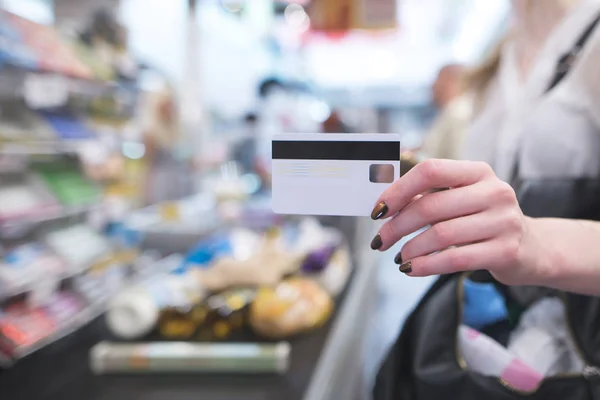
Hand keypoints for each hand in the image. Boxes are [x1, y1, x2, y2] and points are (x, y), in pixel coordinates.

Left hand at [369, 159, 535, 284]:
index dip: (399, 190)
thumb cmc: (482, 220)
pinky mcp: (506, 251)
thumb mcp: (461, 200)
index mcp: (478, 172)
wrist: (531, 248)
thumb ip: (427, 197)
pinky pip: (455, 259)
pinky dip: (426, 265)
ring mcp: (503, 221)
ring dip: (411, 248)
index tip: (378, 210)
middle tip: (380, 240)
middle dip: (397, 226)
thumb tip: (382, 205)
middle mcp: (494, 192)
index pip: (431, 171)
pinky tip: (411, 269)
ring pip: (441, 234)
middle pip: (431, 206)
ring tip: (399, 257)